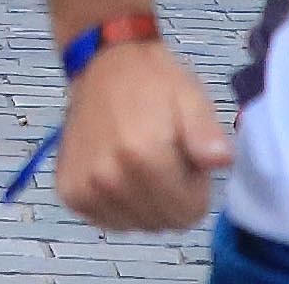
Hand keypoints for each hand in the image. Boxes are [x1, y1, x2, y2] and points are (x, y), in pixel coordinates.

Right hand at [54, 41, 230, 232]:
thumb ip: (207, 134)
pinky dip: (120, 207)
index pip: (188, 212)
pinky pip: (108, 221)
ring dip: (146, 203)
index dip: (195, 188)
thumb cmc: (152, 83)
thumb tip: (219, 160)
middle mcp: (107, 177)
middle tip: (163, 159)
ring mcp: (83, 186)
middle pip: (163, 221)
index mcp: (141, 155)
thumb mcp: (191, 99)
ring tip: (140, 165)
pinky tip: (119, 176)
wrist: (101, 64)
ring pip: (137, 225)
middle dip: (172, 197)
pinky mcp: (68, 190)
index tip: (184, 160)